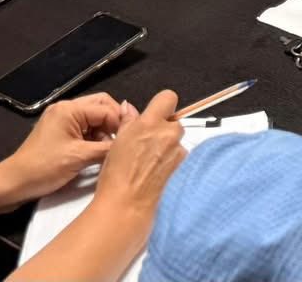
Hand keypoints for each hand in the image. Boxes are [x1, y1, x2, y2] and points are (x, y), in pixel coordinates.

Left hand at [0, 92, 125, 208]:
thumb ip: (107, 147)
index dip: (121, 124)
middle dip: (114, 123)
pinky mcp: (60, 132)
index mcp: (70, 109)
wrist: (14, 183)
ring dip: (105, 131)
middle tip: (123, 142)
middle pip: (101, 106)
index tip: (131, 142)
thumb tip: (130, 142)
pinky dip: (94, 137)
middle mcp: (66, 108)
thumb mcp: (80, 158)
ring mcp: (62, 119)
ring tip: (111, 150)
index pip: (106, 108)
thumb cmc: (45, 168)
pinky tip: (99, 152)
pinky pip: (85, 128)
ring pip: (94, 117)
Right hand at [92, 90, 184, 219]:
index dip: (162, 105)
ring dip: (168, 145)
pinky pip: (180, 156)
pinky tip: (157, 170)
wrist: (127, 204)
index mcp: (150, 123)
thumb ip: (128, 120)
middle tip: (147, 143)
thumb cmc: (118, 175)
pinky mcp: (183, 166)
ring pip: (177, 140)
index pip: (168, 97)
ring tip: (150, 161)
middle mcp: (168, 134)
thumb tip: (129, 107)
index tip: (154, 115)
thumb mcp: (118, 141)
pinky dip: (171, 160)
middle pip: (174, 121)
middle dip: (164, 129)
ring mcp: (178, 150)